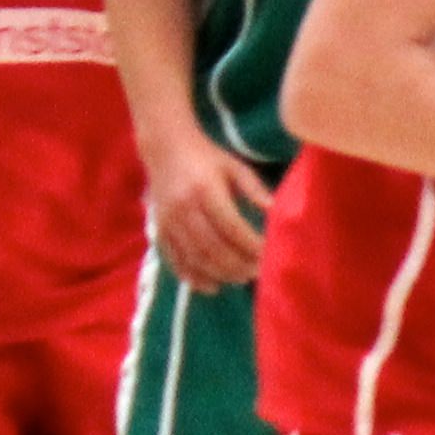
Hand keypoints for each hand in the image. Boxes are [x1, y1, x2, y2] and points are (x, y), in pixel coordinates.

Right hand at [141, 125, 277, 292]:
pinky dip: (192, 276)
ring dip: (219, 273)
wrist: (165, 148)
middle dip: (237, 264)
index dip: (251, 245)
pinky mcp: (159, 230)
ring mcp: (169, 221)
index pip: (231, 226)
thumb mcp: (235, 167)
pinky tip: (210, 286)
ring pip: (194, 257)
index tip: (268, 255)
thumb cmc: (207, 157)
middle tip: (258, 272)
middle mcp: (184, 208)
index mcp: (206, 190)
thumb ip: (255, 189)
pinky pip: (175, 260)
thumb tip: (276, 211)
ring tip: (240, 279)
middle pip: (212, 247)